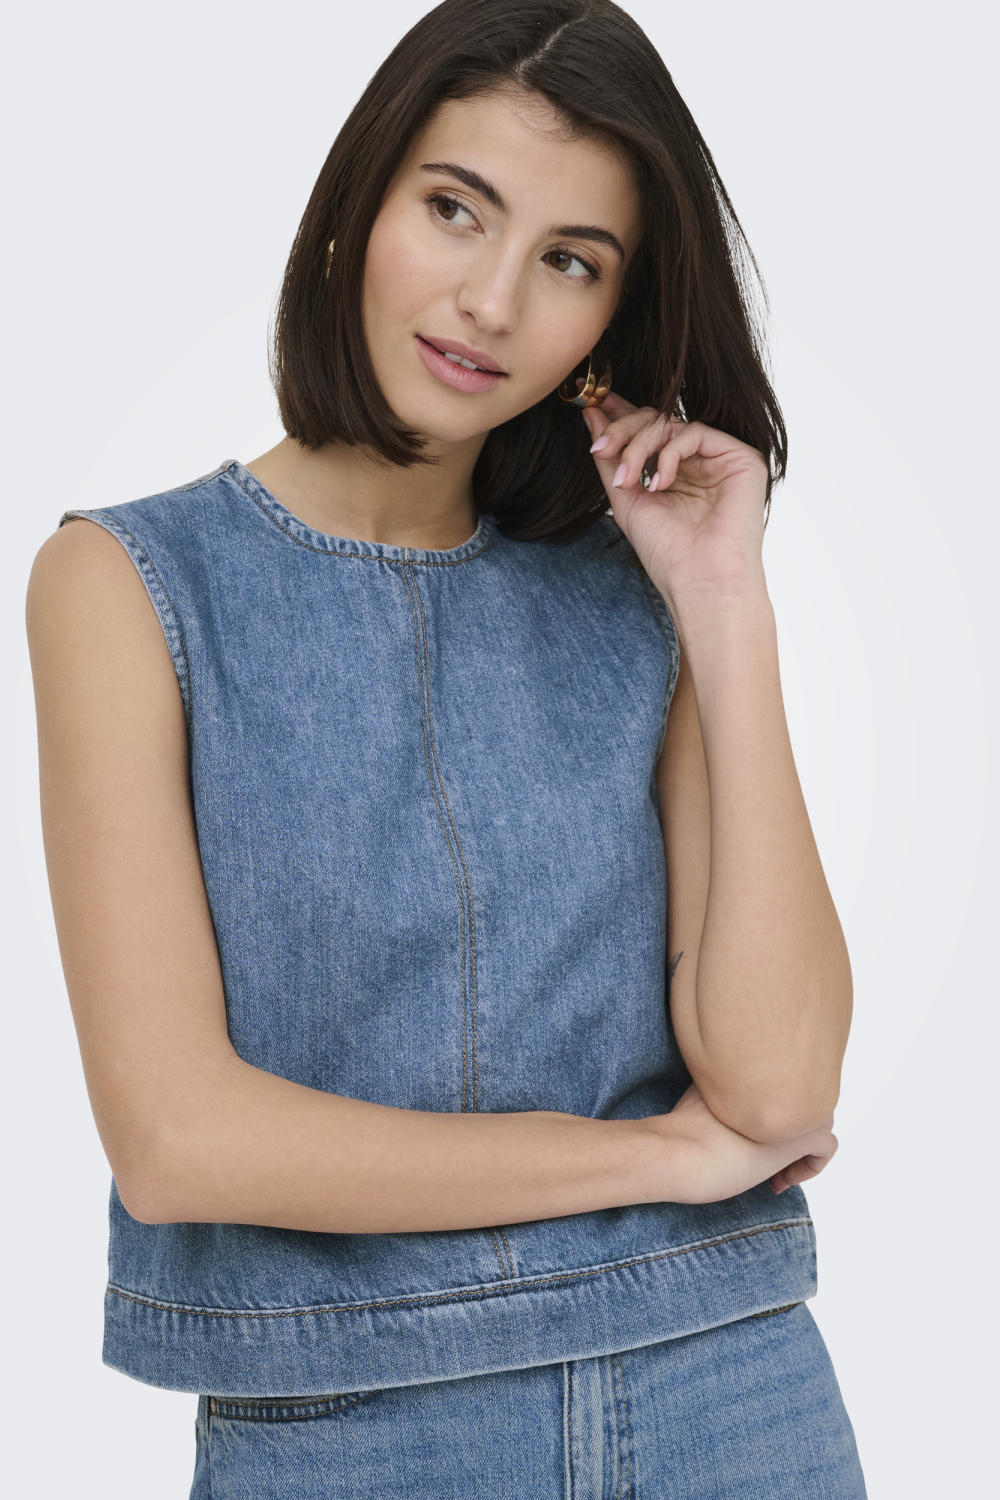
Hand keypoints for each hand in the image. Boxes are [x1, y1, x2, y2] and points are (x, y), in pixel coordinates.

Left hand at [581, 393, 769, 610]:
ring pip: (672, 424)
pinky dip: (669, 454)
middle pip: (658, 420)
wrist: (700, 582)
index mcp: (677, 470)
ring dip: (639, 446)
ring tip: (626, 479)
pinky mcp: (742, 458)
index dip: (620, 416)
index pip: (649, 432)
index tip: (590, 406)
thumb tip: (592, 415)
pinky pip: (695, 433)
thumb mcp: (626, 499)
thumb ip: (611, 458)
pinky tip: (660, 484)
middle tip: (600, 448)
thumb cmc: (667, 552)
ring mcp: (721, 458)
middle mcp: (700, 461)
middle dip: (623, 430)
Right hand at [639, 1084, 837, 1204]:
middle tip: (768, 1157)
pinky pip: (827, 1146)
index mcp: (750, 1073)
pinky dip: (812, 1167)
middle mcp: (776, 1083)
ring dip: (803, 1146)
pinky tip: (781, 1181)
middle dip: (794, 1128)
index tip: (753, 1137)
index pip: (783, 1081)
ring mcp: (789, 1110)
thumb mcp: (699, 1099)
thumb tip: (726, 1115)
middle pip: (806, 1096)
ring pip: (821, 1118)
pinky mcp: (798, 1138)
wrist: (673, 1151)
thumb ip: (720, 1096)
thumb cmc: (676, 1135)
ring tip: (777, 1171)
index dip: (775, 1110)